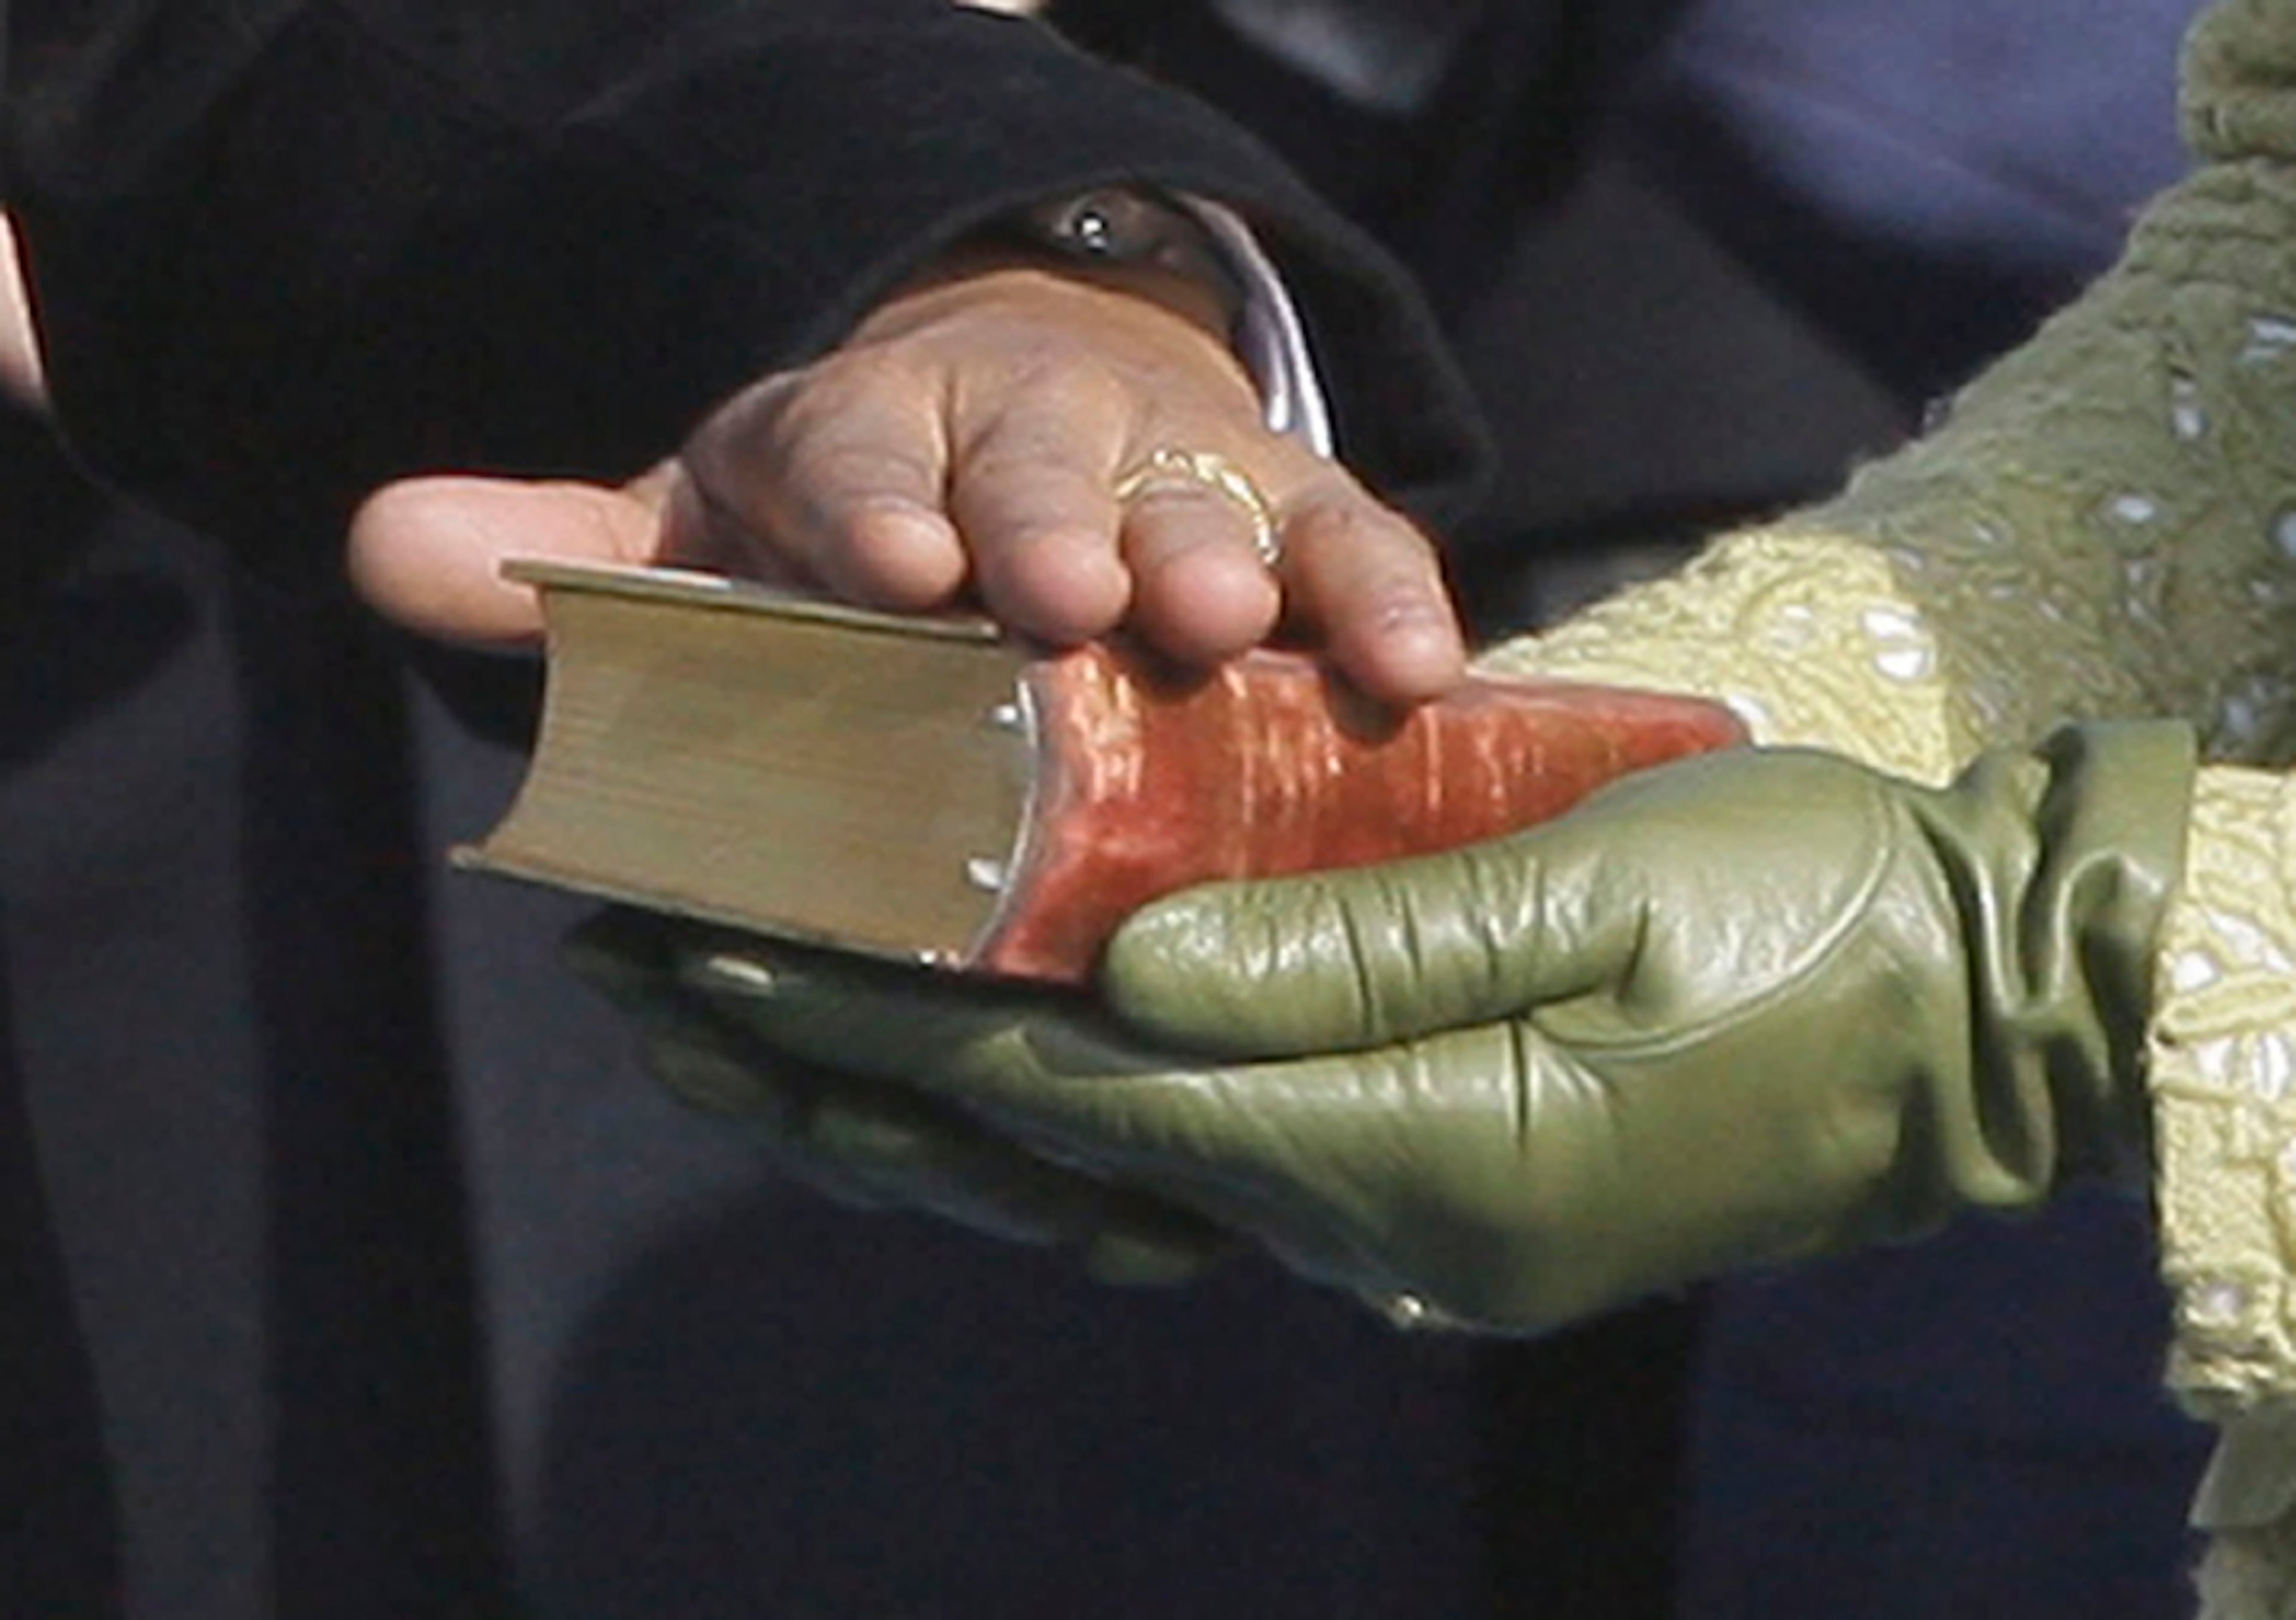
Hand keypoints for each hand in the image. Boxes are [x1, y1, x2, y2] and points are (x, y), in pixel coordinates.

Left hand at [348, 258, 1465, 704]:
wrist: (1031, 442)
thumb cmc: (863, 522)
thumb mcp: (710, 530)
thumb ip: (568, 555)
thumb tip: (380, 546)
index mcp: (873, 439)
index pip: (855, 452)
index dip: (870, 502)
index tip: (886, 568)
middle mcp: (1026, 442)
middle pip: (1038, 469)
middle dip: (1052, 527)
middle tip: (1069, 598)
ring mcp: (1170, 472)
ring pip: (1202, 499)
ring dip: (1219, 556)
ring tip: (1231, 628)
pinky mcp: (1288, 510)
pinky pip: (1350, 535)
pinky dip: (1382, 590)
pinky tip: (1418, 670)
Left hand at [652, 724, 2192, 1331]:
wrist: (1972, 1014)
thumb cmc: (1808, 917)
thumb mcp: (1591, 892)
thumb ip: (1349, 943)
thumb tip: (1123, 974)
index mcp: (1414, 1155)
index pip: (1083, 1097)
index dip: (888, 1020)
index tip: (721, 945)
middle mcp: (1381, 1222)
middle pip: (1062, 1148)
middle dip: (852, 1063)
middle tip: (662, 975)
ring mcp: (1409, 1223)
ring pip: (1119, 1157)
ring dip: (935, 1083)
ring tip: (761, 1007)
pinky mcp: (1438, 1189)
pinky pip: (1212, 1148)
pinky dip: (1073, 1097)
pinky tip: (973, 1046)